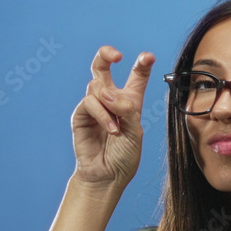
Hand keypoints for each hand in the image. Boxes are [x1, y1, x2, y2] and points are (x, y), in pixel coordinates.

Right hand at [70, 46, 154, 188]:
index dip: (142, 65)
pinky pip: (90, 103)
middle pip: (103, 67)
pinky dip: (102, 115)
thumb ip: (127, 110)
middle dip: (106, 54)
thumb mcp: (135, 132)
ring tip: (117, 128)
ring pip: (97, 86)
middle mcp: (110, 100)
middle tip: (116, 55)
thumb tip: (108, 94)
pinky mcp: (81, 115)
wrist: (108, 175)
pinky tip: (110, 130)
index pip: (136, 77)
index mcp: (130, 102)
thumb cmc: (124, 156)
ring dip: (110, 105)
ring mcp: (94, 106)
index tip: (149, 56)